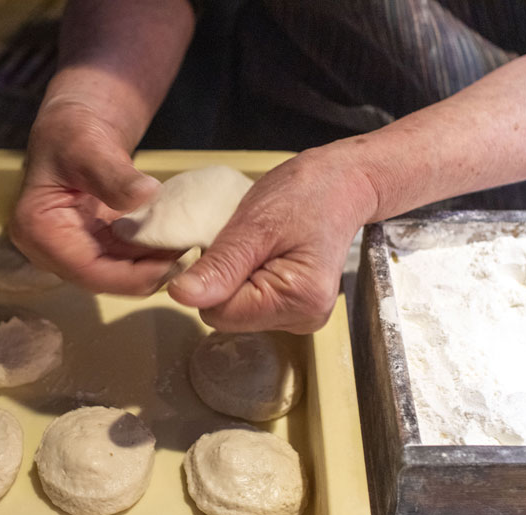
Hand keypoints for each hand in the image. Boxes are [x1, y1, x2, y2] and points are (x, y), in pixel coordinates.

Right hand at [9, 99, 179, 294]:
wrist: (77, 126)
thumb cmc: (72, 133)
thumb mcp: (89, 148)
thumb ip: (114, 176)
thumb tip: (146, 194)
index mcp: (39, 231)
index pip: (87, 270)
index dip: (129, 276)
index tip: (167, 265)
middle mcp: (50, 250)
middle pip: (103, 279)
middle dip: (144, 274)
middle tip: (185, 260)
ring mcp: (72, 250)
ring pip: (116, 275)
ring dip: (150, 267)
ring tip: (185, 249)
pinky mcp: (92, 245)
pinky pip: (123, 261)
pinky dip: (148, 256)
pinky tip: (174, 243)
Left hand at [168, 145, 374, 333]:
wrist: (342, 183)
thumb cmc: (307, 193)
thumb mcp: (256, 223)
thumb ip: (220, 265)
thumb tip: (182, 295)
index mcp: (298, 301)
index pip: (218, 313)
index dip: (212, 277)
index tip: (230, 245)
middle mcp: (303, 319)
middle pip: (228, 314)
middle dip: (225, 277)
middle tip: (248, 242)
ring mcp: (301, 317)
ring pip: (237, 309)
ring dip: (236, 277)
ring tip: (261, 245)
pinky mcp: (295, 309)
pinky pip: (251, 303)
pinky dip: (249, 278)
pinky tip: (267, 255)